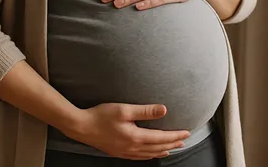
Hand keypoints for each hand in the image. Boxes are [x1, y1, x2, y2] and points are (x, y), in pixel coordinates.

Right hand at [67, 103, 190, 159]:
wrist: (81, 127)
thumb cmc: (101, 115)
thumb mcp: (124, 109)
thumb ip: (145, 111)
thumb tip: (164, 110)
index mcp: (136, 137)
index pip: (161, 138)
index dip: (175, 135)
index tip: (186, 133)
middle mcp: (132, 147)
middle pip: (157, 148)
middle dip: (172, 144)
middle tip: (184, 141)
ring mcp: (125, 152)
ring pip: (149, 154)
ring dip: (162, 151)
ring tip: (171, 148)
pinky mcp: (118, 152)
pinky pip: (138, 157)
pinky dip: (149, 156)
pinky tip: (151, 155)